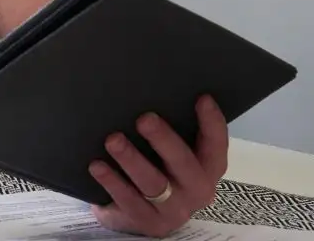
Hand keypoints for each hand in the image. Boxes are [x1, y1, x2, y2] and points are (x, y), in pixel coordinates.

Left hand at [89, 95, 229, 236]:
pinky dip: (112, 181)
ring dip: (132, 159)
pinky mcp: (148, 222)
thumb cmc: (158, 171)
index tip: (202, 98)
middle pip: (184, 163)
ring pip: (153, 183)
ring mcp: (173, 210)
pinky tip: (97, 165)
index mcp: (207, 169)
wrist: (141, 215)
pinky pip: (128, 200)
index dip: (212, 123)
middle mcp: (196, 190)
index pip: (216, 145)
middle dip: (163, 139)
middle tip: (144, 118)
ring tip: (113, 140)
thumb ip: (170, 132)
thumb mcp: (169, 154)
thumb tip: (151, 91)